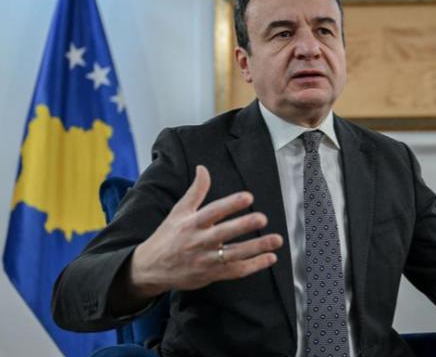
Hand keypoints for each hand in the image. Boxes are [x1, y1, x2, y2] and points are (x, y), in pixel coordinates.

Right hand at [128, 165, 282, 297]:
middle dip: (243, 226)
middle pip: (224, 233)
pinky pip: (236, 271)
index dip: (230, 204)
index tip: (247, 196)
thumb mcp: (179, 211)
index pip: (213, 211)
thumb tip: (203, 168)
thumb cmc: (168, 236)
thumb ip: (196, 190)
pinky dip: (254, 266)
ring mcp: (206, 260)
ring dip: (257, 248)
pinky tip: (270, 258)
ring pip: (234, 254)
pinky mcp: (211, 274)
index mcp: (191, 223)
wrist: (151, 268)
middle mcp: (199, 241)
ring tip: (276, 240)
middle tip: (263, 218)